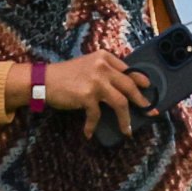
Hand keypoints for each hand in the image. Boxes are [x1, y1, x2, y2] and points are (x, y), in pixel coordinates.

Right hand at [30, 47, 153, 140]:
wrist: (43, 80)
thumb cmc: (65, 75)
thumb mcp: (88, 65)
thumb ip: (104, 71)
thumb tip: (124, 87)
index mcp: (105, 57)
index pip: (129, 70)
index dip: (141, 81)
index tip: (148, 90)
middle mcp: (103, 67)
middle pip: (129, 86)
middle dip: (141, 101)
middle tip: (148, 111)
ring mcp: (96, 81)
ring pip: (120, 103)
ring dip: (125, 119)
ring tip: (126, 131)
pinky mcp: (87, 95)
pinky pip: (97, 114)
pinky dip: (93, 125)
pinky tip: (89, 132)